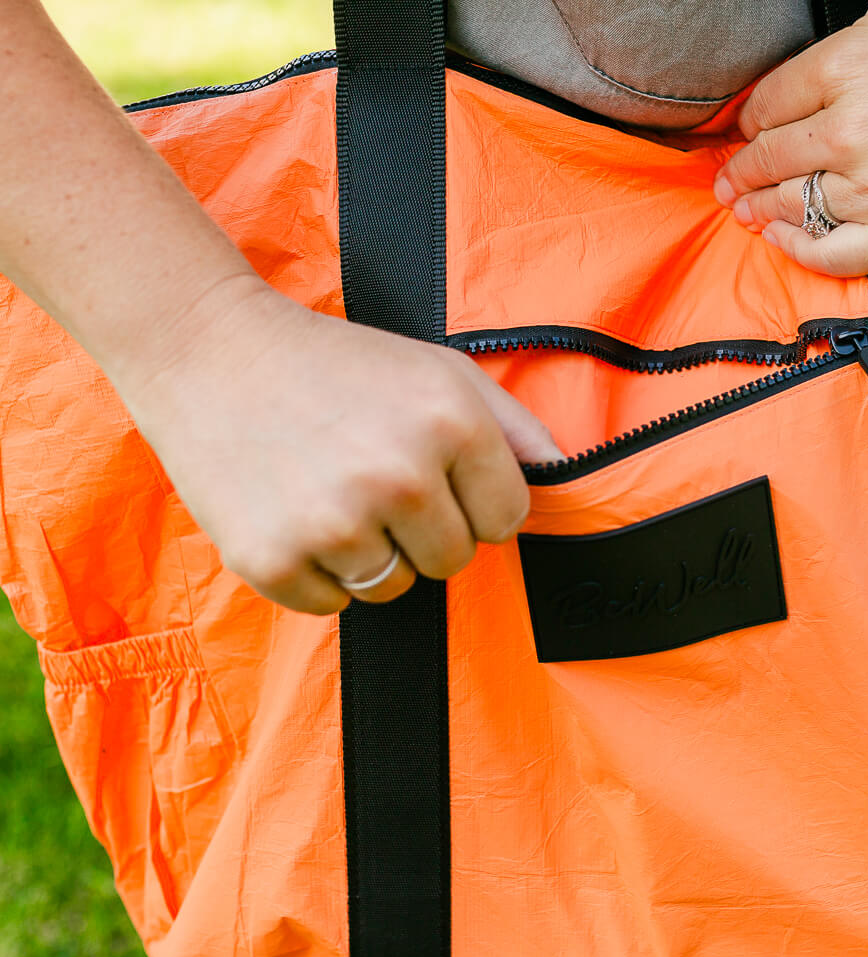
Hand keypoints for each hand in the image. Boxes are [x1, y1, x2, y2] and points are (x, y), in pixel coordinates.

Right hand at [122, 280, 561, 615]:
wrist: (214, 351)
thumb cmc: (337, 363)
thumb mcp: (438, 369)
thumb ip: (512, 425)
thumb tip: (565, 477)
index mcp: (451, 423)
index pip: (508, 520)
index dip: (475, 502)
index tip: (438, 478)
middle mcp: (399, 475)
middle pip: (454, 560)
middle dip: (426, 530)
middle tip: (376, 480)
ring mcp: (333, 522)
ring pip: (395, 589)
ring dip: (374, 554)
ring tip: (334, 492)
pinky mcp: (271, 559)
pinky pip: (331, 605)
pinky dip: (318, 572)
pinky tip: (296, 512)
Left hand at [713, 0, 867, 275]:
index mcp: (844, 66)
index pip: (767, 104)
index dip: (750, 119)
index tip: (748, 129)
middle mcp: (848, 132)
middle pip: (768, 158)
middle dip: (742, 169)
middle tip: (728, 179)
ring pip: (790, 205)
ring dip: (758, 208)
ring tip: (745, 209)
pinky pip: (828, 254)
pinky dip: (795, 251)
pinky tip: (781, 240)